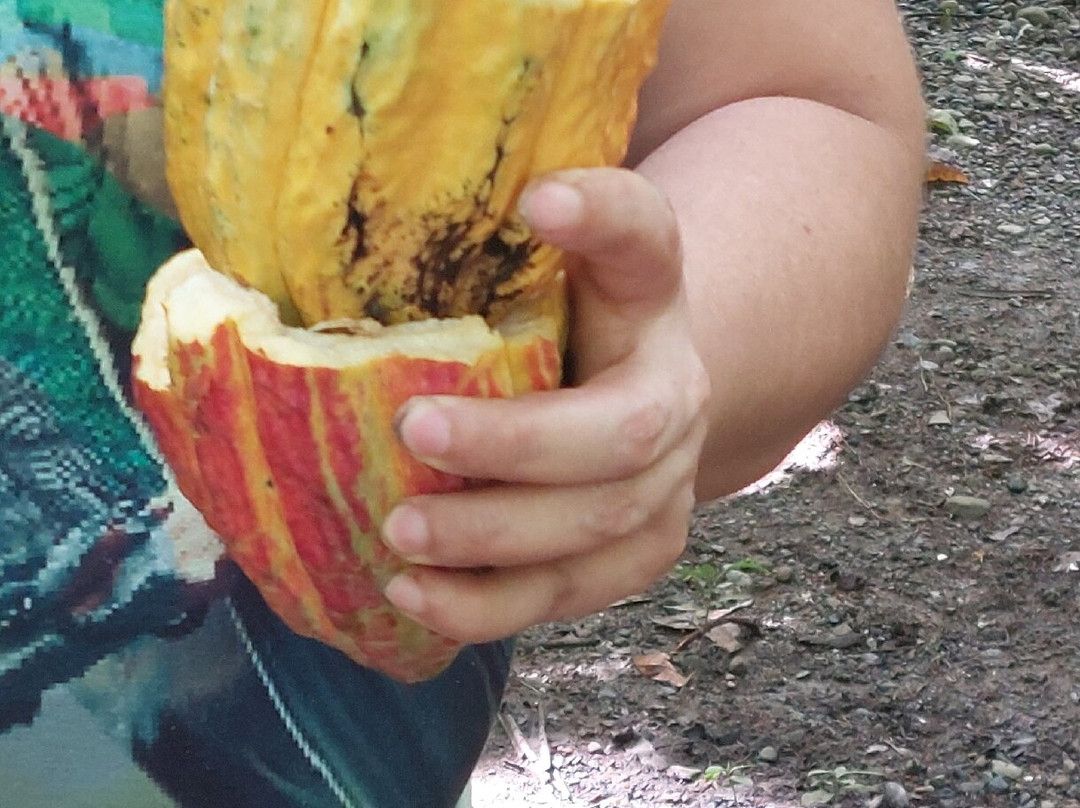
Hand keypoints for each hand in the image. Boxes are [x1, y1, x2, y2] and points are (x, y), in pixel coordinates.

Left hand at [381, 167, 709, 643]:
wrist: (634, 387)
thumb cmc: (561, 321)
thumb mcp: (533, 265)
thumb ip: (476, 243)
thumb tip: (337, 244)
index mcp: (647, 293)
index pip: (646, 237)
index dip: (601, 218)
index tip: (536, 200)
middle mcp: (676, 387)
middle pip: (623, 430)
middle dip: (518, 445)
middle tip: (415, 433)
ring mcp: (669, 479)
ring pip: (602, 526)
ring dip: (496, 541)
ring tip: (399, 534)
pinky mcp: (644, 547)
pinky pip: (578, 593)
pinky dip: (493, 605)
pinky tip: (416, 595)